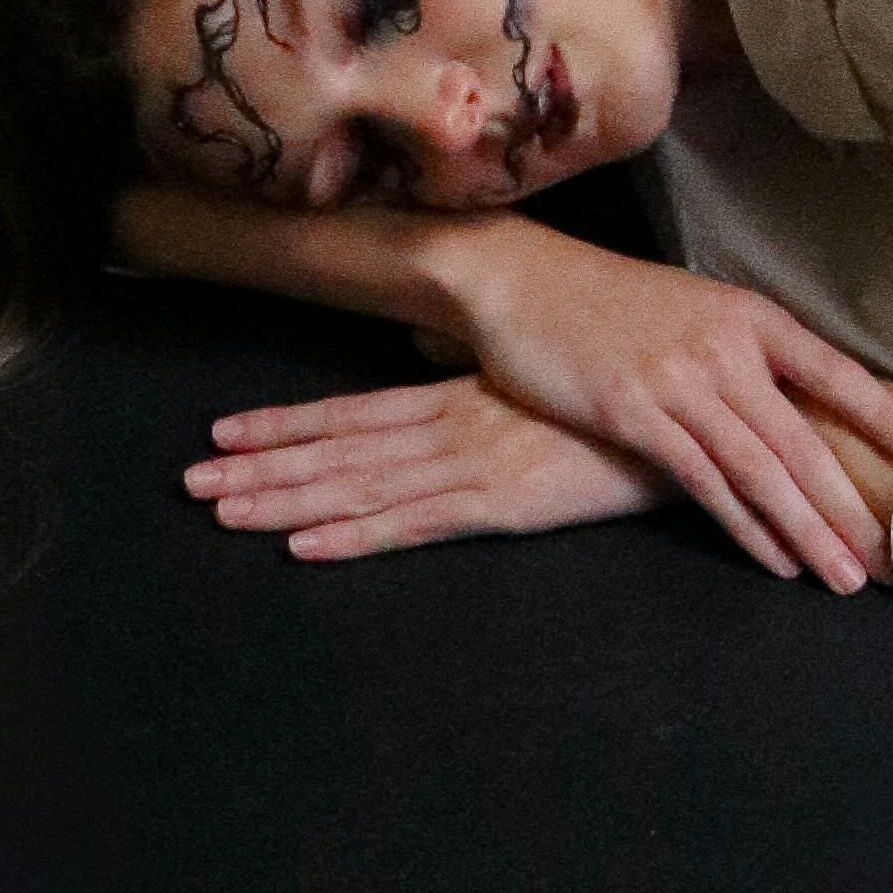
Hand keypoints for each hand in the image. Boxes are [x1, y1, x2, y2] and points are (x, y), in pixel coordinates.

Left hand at [189, 376, 671, 563]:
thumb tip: (434, 346)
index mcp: (464, 394)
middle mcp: (455, 423)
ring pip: (361, 484)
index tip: (224, 431)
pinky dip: (356, 533)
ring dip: (286, 497)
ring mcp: (476, 462)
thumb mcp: (549, 381)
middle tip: (188, 479)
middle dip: (261, 463)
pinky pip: (415, 524)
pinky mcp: (506, 502)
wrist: (703, 411)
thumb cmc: (633, 400)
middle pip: (339, 446)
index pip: (356, 411)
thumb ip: (486, 373)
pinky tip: (304, 546)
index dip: (287, 424)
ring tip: (220, 510)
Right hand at [410, 225, 892, 590]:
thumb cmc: (609, 302)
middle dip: (847, 504)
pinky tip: (776, 558)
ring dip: (807, 530)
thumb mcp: (693, 310)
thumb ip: (742, 354)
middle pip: (803, 438)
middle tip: (882, 557)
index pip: (834, 370)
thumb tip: (792, 403)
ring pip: (761, 469)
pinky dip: (746, 526)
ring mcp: (681, 381)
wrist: (525, 283)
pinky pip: (705, 482)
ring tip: (843, 575)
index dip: (882, 414)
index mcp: (750, 317)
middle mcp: (726, 347)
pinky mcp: (635, 413)